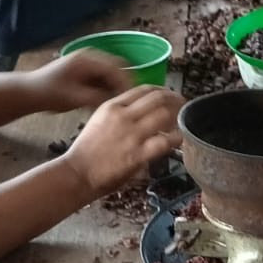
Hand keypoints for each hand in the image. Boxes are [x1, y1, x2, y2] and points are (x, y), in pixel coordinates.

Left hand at [28, 50, 131, 110]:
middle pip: (117, 69)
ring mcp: (88, 65)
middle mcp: (90, 58)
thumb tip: (119, 102)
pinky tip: (105, 104)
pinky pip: (103, 80)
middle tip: (128, 104)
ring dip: (115, 89)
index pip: (116, 67)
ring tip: (117, 106)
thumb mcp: (75, 98)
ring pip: (111, 76)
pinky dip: (106, 91)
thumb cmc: (49, 94)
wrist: (29, 93)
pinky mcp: (85, 74)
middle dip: (123, 86)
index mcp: (88, 59)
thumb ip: (98, 99)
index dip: (127, 83)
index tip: (132, 99)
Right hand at [62, 85, 182, 197]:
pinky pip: (166, 141)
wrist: (77, 172)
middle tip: (184, 105)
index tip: (170, 95)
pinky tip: (181, 140)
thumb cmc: (86, 150)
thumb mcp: (99, 121)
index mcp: (112, 106)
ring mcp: (132, 134)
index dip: (162, 90)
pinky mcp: (138, 154)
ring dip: (179, 116)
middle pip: (158, 98)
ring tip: (185, 121)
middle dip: (175, 99)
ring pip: (165, 115)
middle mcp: (123, 115)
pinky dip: (177, 138)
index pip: (143, 89)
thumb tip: (140, 113)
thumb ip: (119, 114)